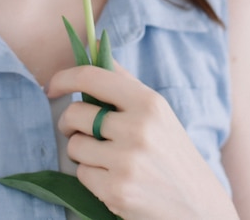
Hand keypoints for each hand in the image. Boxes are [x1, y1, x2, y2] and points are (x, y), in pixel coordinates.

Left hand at [46, 62, 238, 219]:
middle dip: (70, 122)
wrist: (197, 203)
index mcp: (148, 102)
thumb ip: (124, 80)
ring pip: (74, 146)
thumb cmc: (170, 149)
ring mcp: (126, 162)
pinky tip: (113, 178)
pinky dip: (90, 176)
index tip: (52, 85)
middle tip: (79, 129)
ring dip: (82, 152)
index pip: (93, 77)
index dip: (65, 78)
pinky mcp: (116, 191)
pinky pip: (81, 175)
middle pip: (75, 114)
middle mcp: (137, 129)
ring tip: (106, 157)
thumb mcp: (156, 110)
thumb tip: (94, 45)